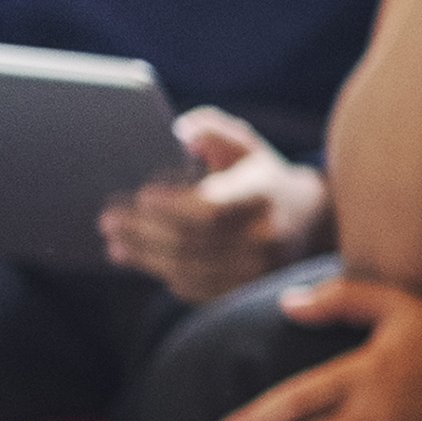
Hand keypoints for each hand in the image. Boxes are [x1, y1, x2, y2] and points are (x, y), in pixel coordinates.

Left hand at [100, 109, 331, 302]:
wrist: (313, 221)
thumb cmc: (265, 176)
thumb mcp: (245, 145)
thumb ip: (213, 129)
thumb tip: (181, 131)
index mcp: (262, 194)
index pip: (210, 207)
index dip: (172, 205)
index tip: (140, 196)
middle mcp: (264, 236)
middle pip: (190, 241)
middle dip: (142, 232)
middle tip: (107, 222)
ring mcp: (257, 269)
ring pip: (189, 269)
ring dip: (144, 257)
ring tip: (115, 245)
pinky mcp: (248, 291)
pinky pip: (198, 289)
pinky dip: (165, 275)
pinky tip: (142, 261)